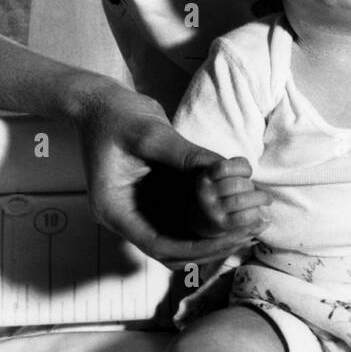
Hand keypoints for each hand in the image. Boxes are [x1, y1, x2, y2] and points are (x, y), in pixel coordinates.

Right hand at [68, 77, 271, 264]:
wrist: (100, 102)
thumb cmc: (115, 115)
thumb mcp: (150, 132)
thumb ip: (185, 154)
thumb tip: (222, 170)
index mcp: (115, 209)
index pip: (158, 245)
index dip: (197, 248)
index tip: (231, 238)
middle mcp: (128, 215)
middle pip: (172, 248)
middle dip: (211, 246)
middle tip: (249, 234)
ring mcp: (141, 207)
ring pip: (181, 237)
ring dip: (213, 236)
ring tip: (250, 225)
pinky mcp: (154, 196)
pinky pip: (184, 217)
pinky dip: (209, 217)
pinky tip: (236, 208)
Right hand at [191, 155, 268, 238]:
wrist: (206, 217)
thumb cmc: (222, 191)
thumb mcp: (221, 176)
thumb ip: (236, 169)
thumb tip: (255, 179)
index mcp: (206, 178)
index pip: (224, 168)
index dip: (242, 168)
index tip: (248, 173)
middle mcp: (206, 194)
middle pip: (236, 184)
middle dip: (250, 185)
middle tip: (254, 189)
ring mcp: (213, 210)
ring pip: (240, 200)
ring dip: (258, 198)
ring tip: (264, 199)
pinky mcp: (222, 224)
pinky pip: (243, 217)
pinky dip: (255, 212)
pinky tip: (257, 211)